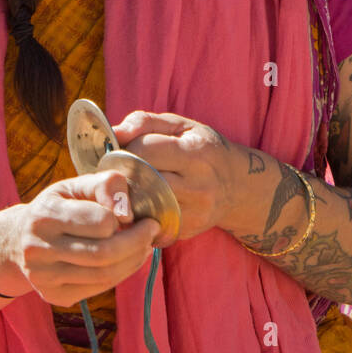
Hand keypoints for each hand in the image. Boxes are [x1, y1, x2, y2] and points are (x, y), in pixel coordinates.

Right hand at [5, 169, 160, 307]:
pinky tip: (126, 261)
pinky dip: (121, 274)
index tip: (135, 215)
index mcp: (44, 214)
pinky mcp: (53, 295)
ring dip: (134, 260)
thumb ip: (106, 185)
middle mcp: (38, 248)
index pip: (100, 222)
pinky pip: (99, 288)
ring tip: (143, 246)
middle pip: (104, 253)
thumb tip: (127, 214)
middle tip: (151, 231)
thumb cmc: (57, 207)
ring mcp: (43, 276)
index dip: (124, 219)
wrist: (18, 240)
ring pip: (104, 275)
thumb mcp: (76, 185)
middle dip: (137, 242)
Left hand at [110, 110, 237, 242]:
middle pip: (142, 179)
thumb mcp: (180, 126)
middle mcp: (198, 187)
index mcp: (196, 154)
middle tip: (121, 167)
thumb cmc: (203, 149)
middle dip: (125, 172)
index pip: (146, 150)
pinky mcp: (185, 230)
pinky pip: (149, 221)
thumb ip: (145, 122)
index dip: (128, 147)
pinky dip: (139, 211)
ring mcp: (193, 213)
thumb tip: (115, 133)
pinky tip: (143, 200)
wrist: (236, 186)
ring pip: (142, 203)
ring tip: (131, 182)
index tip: (126, 148)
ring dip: (129, 193)